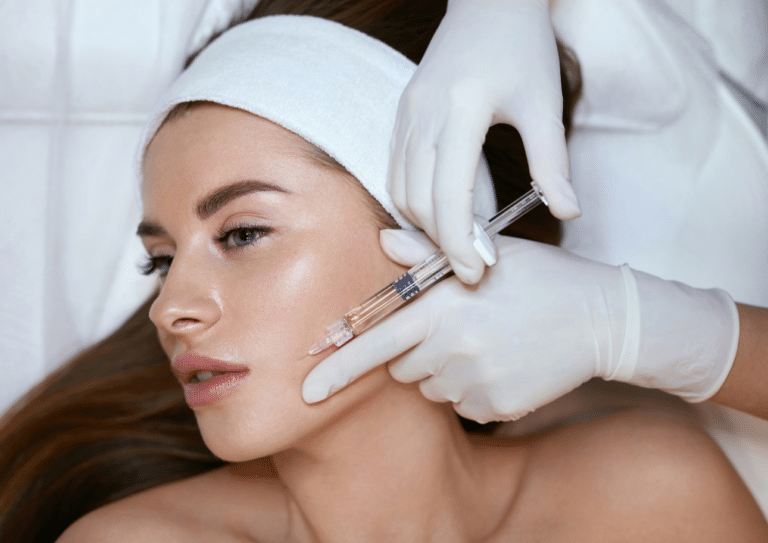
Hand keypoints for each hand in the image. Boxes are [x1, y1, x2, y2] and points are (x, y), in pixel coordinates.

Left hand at [303, 231, 737, 422]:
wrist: (603, 318)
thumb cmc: (541, 278)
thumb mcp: (487, 254)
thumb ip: (429, 254)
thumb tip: (386, 240)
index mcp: (445, 306)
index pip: (376, 340)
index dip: (337, 367)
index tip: (306, 390)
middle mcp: (455, 347)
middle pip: (401, 366)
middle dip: (414, 350)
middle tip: (456, 327)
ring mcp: (477, 381)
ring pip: (430, 386)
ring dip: (443, 369)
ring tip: (485, 341)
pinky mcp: (497, 406)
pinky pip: (462, 403)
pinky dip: (471, 387)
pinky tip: (503, 362)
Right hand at [388, 0, 580, 284]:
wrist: (489, 5)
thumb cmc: (522, 49)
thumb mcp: (545, 104)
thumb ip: (552, 162)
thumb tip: (567, 212)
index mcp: (460, 110)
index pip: (449, 197)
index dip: (460, 243)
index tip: (476, 273)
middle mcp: (423, 114)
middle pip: (418, 201)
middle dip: (442, 241)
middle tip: (473, 264)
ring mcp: (406, 114)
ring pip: (400, 190)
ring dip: (425, 224)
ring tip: (460, 239)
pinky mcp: (401, 114)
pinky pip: (395, 171)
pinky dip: (413, 200)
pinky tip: (441, 209)